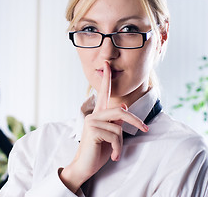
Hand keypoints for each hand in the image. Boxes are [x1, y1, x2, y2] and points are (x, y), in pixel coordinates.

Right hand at [60, 61, 148, 192]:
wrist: (85, 166)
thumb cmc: (98, 151)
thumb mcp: (111, 135)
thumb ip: (116, 122)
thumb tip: (124, 108)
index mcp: (99, 114)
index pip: (103, 94)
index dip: (107, 79)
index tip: (107, 65)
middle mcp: (94, 114)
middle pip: (121, 111)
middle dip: (136, 121)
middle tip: (145, 129)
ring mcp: (92, 121)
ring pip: (119, 127)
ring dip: (120, 143)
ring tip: (115, 152)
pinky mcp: (92, 130)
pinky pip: (115, 136)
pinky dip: (117, 149)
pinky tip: (112, 156)